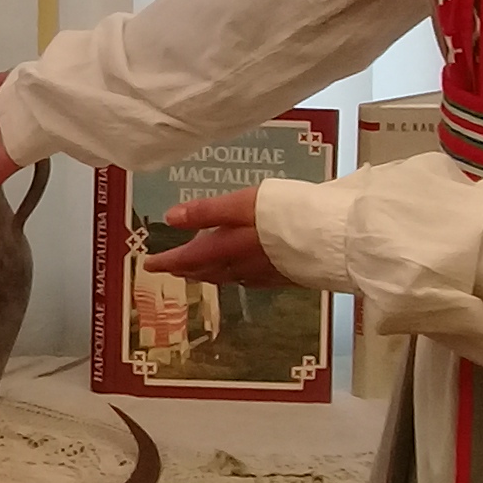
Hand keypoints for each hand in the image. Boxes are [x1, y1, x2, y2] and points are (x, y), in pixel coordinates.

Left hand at [149, 186, 289, 286]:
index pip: (189, 258)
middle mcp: (241, 266)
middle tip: (170, 268)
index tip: (148, 265)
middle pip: (207, 270)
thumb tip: (169, 219)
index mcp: (227, 248)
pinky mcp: (284, 275)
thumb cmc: (285, 214)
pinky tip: (240, 273)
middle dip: (186, 269)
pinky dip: (234, 275)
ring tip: (197, 271)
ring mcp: (264, 273)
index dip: (168, 261)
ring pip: (227, 276)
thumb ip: (206, 212)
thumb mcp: (240, 204)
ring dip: (208, 273)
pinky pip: (248, 279)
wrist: (333, 238)